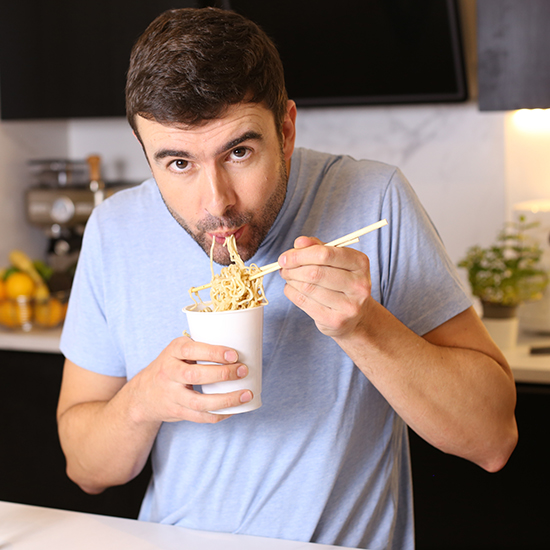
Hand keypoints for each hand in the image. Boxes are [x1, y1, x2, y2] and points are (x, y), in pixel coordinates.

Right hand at [130, 335, 251, 423]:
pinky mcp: (177, 411)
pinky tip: (234, 409)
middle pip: (195, 375)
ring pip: (199, 402)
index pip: (191, 350)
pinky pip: (200, 417)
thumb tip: (239, 344)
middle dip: (222, 374)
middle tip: (243, 371)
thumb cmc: (171, 366)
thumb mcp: (178, 350)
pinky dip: (219, 414)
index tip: (234, 354)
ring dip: (226, 400)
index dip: (213, 352)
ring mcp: (171, 395)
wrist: (144, 393)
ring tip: (246, 394)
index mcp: (172, 352)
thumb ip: (199, 347)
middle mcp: (168, 373)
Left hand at [278, 236, 372, 337]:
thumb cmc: (341, 281)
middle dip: (293, 268)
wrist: (356, 315)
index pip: (325, 254)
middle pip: (315, 272)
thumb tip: (300, 242)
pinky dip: (292, 293)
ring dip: (291, 280)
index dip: (300, 254)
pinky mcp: (336, 321)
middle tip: (283, 267)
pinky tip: (293, 289)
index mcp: (360, 263)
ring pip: (307, 288)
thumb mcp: (335, 260)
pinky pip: (304, 302)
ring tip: (288, 277)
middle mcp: (359, 285)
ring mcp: (349, 306)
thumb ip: (317, 247)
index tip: (285, 257)